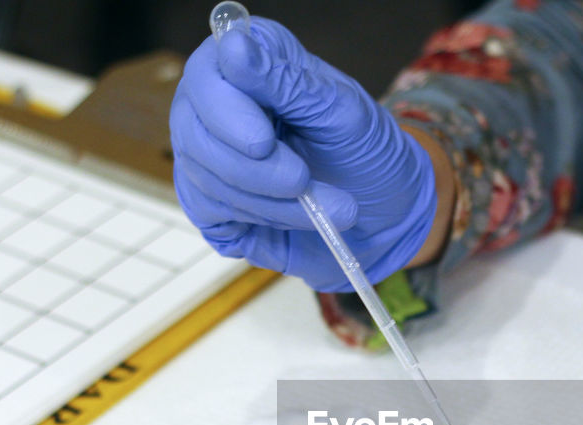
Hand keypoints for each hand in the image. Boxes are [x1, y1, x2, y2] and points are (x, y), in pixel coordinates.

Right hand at [170, 18, 437, 290]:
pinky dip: (261, 222)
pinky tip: (300, 218)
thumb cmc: (366, 152)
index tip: (263, 142)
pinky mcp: (212, 203)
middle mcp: (215, 106)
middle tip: (302, 181)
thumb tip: (232, 44)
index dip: (226, 110)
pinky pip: (212, 214)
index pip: (206, 75)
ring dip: (270, 202)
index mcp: (248, 66)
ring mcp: (207, 156)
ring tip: (329, 206)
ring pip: (206, 180)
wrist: (388, 215)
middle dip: (253, 170)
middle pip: (195, 134)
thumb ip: (284, 81)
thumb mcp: (339, 112)